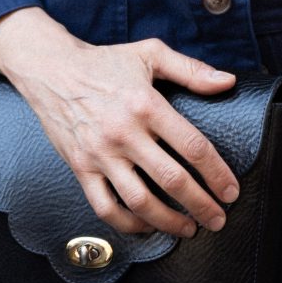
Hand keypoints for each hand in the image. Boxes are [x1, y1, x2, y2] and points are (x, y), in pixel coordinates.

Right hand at [0, 7, 239, 239]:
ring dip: (168, 221)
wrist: (51, 69)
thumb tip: (228, 82)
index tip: (230, 190)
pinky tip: (147, 226)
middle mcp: (124, 133)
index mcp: (147, 105)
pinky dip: (128, 224)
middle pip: (171, 179)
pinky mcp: (80, 168)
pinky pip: (104, 207)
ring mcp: (100, 154)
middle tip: (218, 219)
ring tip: (188, 228)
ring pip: (139, 201)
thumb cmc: (105, 61)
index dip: (217, 173)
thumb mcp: (151, 54)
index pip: (192, 146)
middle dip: (201, 204)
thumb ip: (192, 70)